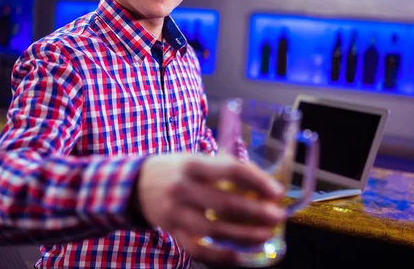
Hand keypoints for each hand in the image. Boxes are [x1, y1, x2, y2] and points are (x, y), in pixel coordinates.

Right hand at [136, 153, 285, 263]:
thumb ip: (222, 166)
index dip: (257, 181)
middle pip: (226, 203)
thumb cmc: (174, 168)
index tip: (276, 191)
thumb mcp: (194, 158)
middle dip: (256, 211)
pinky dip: (218, 255)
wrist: (135, 184)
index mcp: (192, 165)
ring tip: (265, 235)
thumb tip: (259, 180)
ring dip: (243, 235)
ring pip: (214, 229)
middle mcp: (183, 188)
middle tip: (278, 216)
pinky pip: (197, 248)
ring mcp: (176, 213)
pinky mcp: (172, 231)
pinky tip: (237, 255)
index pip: (231, 170)